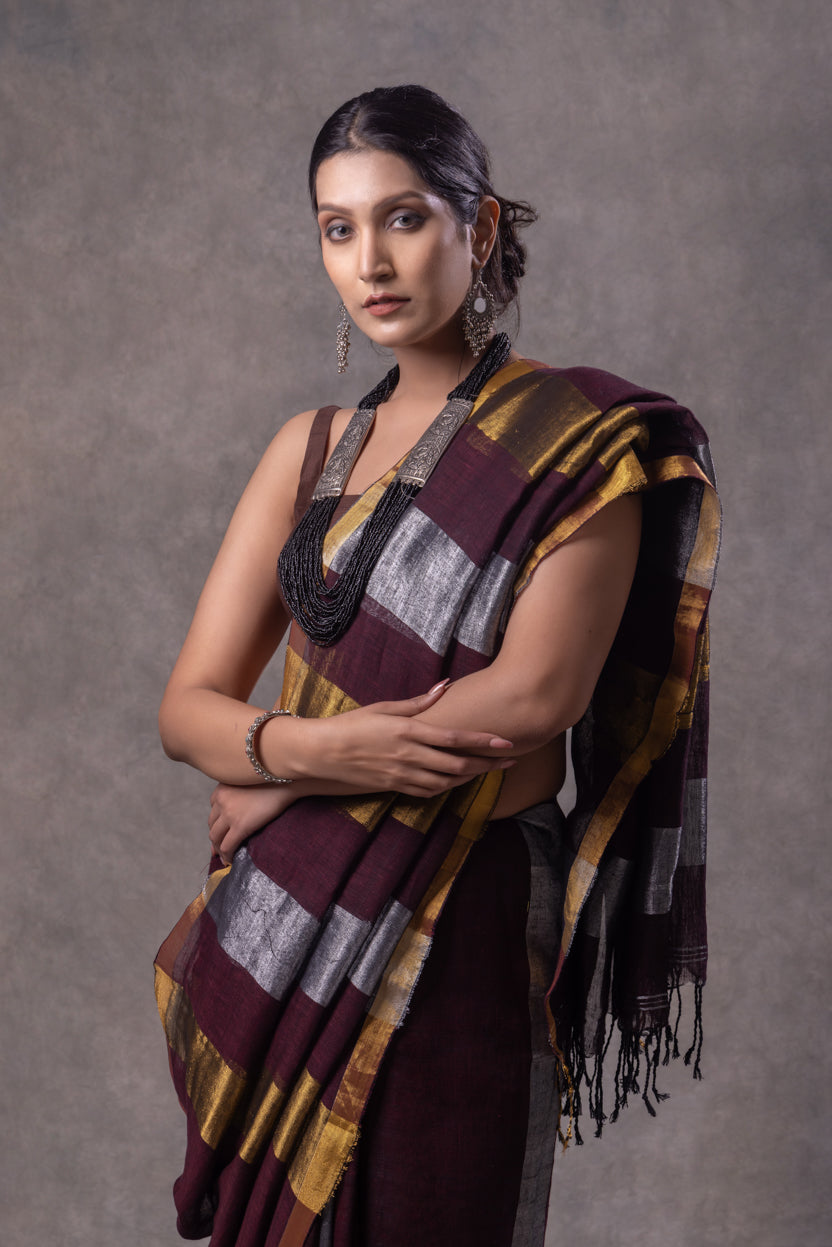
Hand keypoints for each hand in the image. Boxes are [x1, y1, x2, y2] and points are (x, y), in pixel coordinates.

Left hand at [208, 782, 296, 864]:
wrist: (285, 782)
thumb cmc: (272, 782)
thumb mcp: (246, 783)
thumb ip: (237, 794)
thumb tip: (238, 813)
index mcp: (222, 788)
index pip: (213, 811)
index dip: (217, 824)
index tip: (221, 833)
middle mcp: (221, 800)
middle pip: (211, 825)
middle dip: (215, 839)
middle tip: (219, 850)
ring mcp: (229, 813)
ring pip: (215, 837)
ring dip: (219, 849)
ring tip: (226, 856)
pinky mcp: (240, 825)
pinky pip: (227, 846)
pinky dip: (227, 856)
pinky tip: (232, 860)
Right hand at [294, 680, 514, 798]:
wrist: (321, 753)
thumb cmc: (352, 724)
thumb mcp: (384, 707)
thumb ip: (418, 701)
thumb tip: (446, 686)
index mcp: (408, 731)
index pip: (455, 737)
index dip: (483, 741)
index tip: (506, 741)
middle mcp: (409, 756)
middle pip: (458, 765)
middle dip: (487, 764)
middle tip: (510, 761)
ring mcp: (402, 775)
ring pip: (446, 782)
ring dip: (470, 778)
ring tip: (488, 770)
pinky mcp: (394, 787)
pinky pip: (427, 792)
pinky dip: (446, 788)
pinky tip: (456, 782)